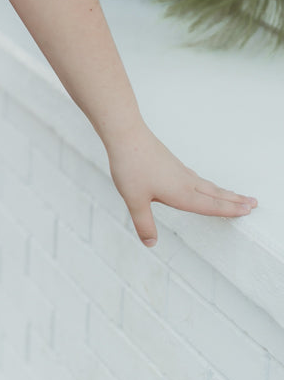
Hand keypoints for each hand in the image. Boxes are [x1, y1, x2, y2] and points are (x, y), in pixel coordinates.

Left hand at [106, 122, 257, 246]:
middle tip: (254, 203)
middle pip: (215, 193)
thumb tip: (150, 243)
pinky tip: (201, 184)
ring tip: (235, 195)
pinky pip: (196, 178)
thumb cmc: (131, 166)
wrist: (126, 135)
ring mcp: (179, 171)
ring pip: (206, 184)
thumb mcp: (134, 200)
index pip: (210, 205)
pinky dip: (207, 184)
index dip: (229, 210)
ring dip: (223, 191)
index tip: (247, 211)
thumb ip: (144, 223)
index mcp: (181, 193)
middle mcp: (185, 181)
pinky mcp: (172, 164)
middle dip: (234, 200)